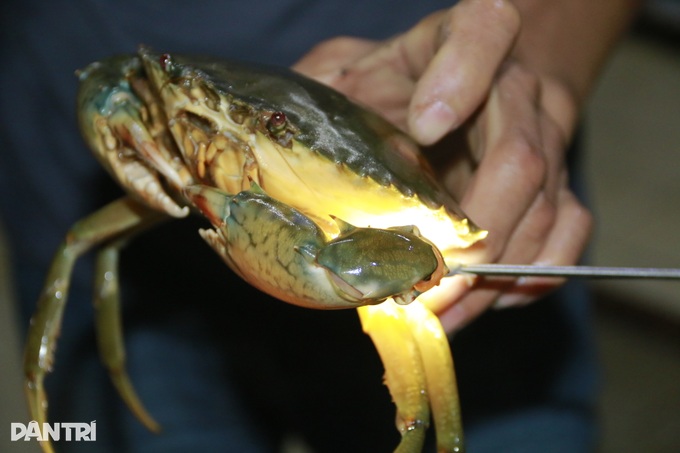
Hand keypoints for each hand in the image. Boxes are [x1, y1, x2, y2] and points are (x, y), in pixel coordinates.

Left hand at [293, 0, 592, 331]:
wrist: (477, 82)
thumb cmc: (404, 80)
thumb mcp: (357, 70)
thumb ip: (323, 89)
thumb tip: (273, 145)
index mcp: (466, 40)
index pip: (485, 28)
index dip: (463, 76)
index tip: (424, 124)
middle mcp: (518, 90)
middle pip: (521, 158)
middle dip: (475, 236)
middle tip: (425, 285)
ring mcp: (547, 140)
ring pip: (546, 208)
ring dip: (494, 274)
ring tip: (439, 313)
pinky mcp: (558, 182)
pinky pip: (568, 231)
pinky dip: (531, 276)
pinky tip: (482, 299)